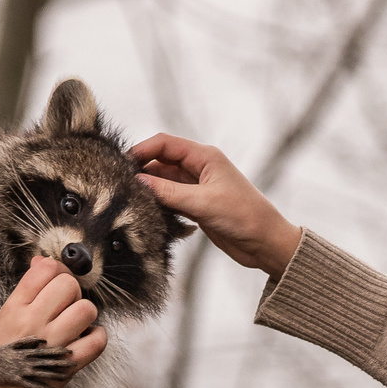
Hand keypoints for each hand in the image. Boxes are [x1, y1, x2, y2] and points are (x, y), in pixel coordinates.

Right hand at [0, 256, 107, 387]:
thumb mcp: (4, 319)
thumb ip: (26, 292)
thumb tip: (43, 261)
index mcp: (14, 308)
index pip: (45, 269)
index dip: (57, 270)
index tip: (57, 282)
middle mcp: (32, 322)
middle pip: (69, 285)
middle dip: (73, 292)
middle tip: (66, 307)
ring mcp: (51, 345)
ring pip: (87, 309)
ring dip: (86, 315)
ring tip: (75, 324)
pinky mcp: (66, 368)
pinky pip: (97, 341)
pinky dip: (97, 338)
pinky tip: (85, 340)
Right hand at [128, 132, 303, 275]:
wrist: (266, 242)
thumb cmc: (244, 217)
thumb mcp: (202, 203)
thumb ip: (168, 192)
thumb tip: (136, 182)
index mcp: (205, 157)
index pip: (165, 144)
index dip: (142, 150)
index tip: (121, 164)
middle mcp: (200, 168)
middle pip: (161, 162)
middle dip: (141, 171)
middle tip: (120, 186)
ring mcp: (197, 187)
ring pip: (164, 182)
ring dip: (149, 190)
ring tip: (130, 201)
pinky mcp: (197, 205)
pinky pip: (170, 199)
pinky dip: (158, 204)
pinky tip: (147, 212)